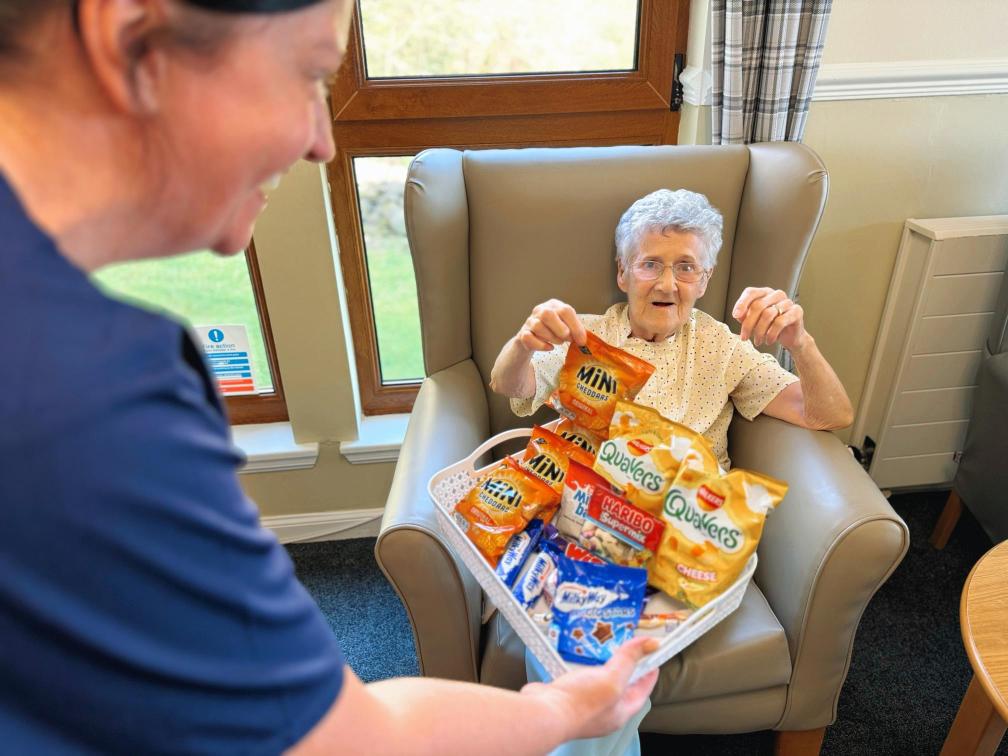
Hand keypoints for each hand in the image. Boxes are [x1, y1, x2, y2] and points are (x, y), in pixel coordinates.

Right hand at [516, 299, 586, 352]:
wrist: (531, 339)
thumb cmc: (552, 331)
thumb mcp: (565, 326)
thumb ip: (574, 330)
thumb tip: (582, 340)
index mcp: (554, 305)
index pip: (565, 310)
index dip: (575, 326)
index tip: (582, 341)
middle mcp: (540, 310)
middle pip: (548, 314)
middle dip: (560, 329)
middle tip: (567, 339)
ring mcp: (529, 321)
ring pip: (538, 326)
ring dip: (552, 338)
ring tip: (558, 342)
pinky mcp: (522, 334)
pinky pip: (529, 338)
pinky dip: (541, 345)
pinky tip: (549, 347)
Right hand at [520, 636, 659, 741]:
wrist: (543, 713)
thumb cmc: (578, 704)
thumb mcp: (611, 678)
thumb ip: (629, 660)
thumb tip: (650, 643)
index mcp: (620, 711)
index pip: (642, 689)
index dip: (649, 671)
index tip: (653, 655)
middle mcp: (603, 711)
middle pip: (621, 685)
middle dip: (625, 666)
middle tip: (628, 647)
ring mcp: (584, 704)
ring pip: (598, 681)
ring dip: (600, 665)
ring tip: (603, 649)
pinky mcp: (566, 696)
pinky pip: (578, 679)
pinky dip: (580, 667)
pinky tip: (577, 657)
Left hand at [732, 287, 807, 350]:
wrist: (791, 337)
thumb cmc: (770, 327)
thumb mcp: (754, 321)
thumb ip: (745, 316)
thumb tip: (738, 315)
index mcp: (765, 293)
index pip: (750, 293)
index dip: (741, 304)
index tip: (735, 316)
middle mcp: (776, 294)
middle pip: (758, 305)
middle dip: (748, 324)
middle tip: (744, 337)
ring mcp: (788, 302)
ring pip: (768, 315)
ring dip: (759, 331)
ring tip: (758, 341)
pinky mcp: (797, 312)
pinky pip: (780, 322)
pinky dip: (771, 334)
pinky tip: (769, 341)